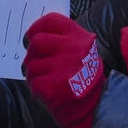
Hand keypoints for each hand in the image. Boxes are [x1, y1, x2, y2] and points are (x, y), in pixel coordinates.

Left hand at [22, 13, 105, 127]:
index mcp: (78, 36)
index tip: (32, 37)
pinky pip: (33, 83)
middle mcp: (72, 48)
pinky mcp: (54, 87)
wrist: (96, 105)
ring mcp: (63, 67)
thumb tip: (34, 37)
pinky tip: (47, 93)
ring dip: (34, 76)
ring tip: (46, 82)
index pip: (50, 21)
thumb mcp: (82, 50)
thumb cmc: (84, 75)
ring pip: (31, 66)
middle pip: (36, 42)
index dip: (36, 28)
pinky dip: (36, 90)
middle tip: (38, 64)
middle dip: (32, 55)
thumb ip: (62, 40)